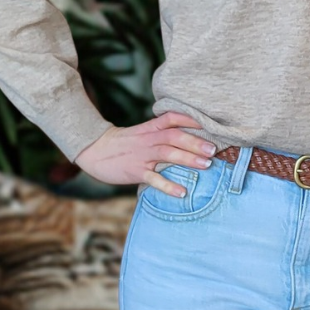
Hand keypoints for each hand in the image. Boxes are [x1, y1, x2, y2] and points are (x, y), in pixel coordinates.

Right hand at [75, 112, 216, 195]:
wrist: (96, 150)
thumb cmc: (125, 142)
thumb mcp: (144, 132)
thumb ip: (164, 132)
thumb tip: (191, 137)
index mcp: (152, 128)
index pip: (173, 118)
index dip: (191, 119)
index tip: (210, 123)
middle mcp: (149, 139)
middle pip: (175, 137)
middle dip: (196, 142)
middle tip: (214, 149)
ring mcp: (143, 155)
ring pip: (168, 154)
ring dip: (188, 159)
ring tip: (206, 165)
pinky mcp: (135, 171)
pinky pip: (154, 179)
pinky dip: (168, 186)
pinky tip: (182, 192)